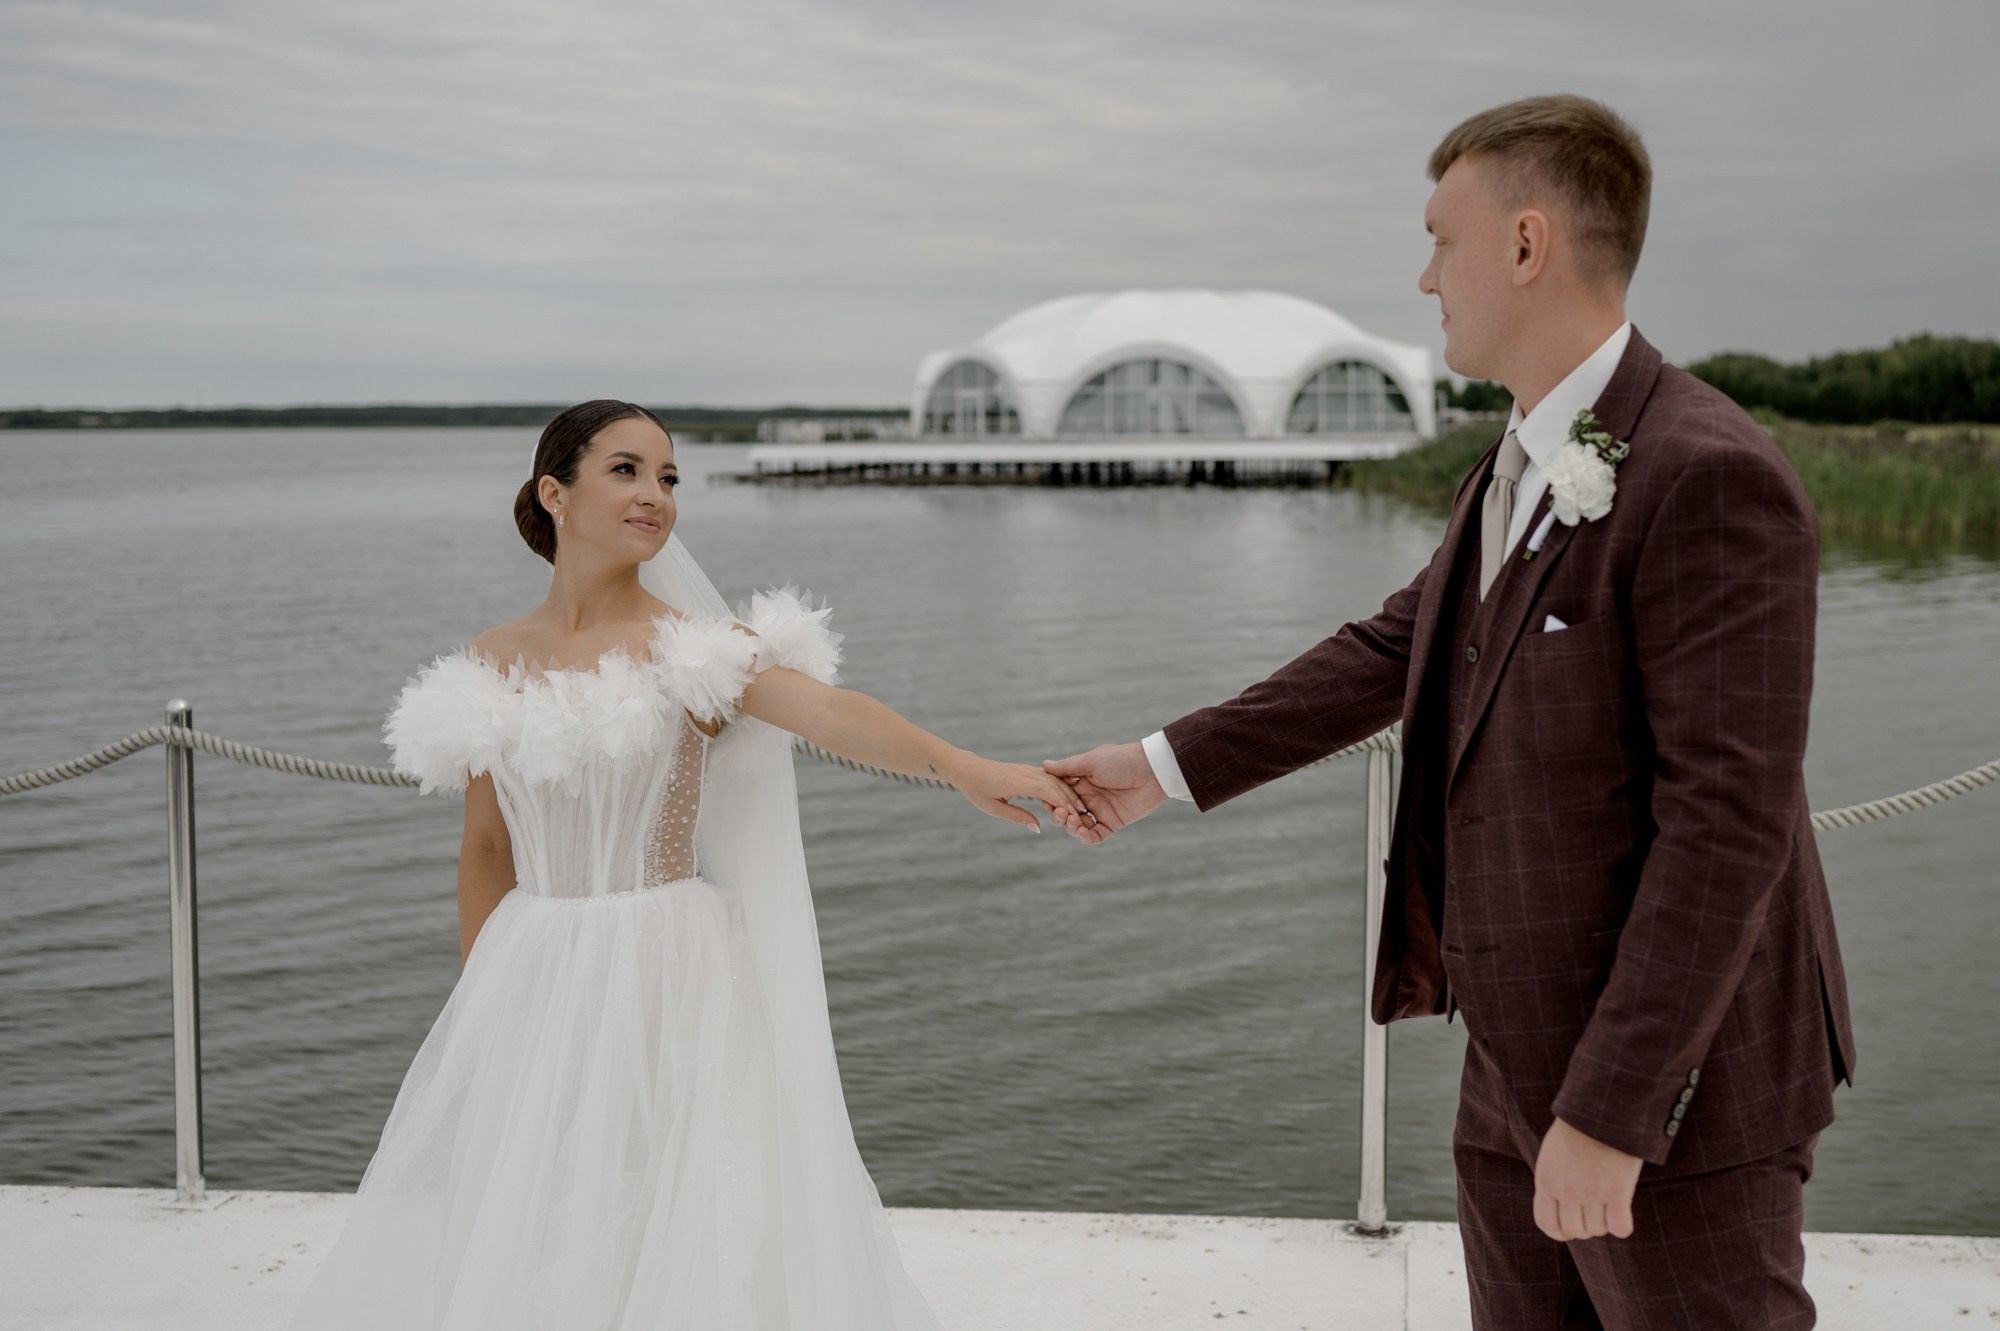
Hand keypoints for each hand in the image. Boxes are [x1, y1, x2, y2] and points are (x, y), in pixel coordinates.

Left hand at [945, 755, 1086, 833]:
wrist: (968, 769)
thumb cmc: (977, 790)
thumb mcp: (993, 808)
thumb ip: (1016, 817)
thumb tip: (1037, 828)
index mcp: (1017, 782)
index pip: (1046, 790)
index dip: (1062, 803)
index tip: (1073, 816)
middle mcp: (1025, 772)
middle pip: (1054, 784)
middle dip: (1070, 799)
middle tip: (1083, 814)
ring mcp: (1027, 769)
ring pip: (1053, 779)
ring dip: (1067, 792)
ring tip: (1078, 808)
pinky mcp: (1027, 769)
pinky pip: (1048, 776)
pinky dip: (1059, 786)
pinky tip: (1067, 796)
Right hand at [1041, 743, 1166, 844]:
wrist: (1152, 770)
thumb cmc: (1121, 760)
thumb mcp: (1091, 761)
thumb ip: (1067, 767)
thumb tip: (1044, 765)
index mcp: (1081, 780)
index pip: (1059, 794)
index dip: (1051, 799)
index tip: (1047, 801)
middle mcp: (1088, 797)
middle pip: (1066, 812)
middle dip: (1059, 816)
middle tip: (1061, 813)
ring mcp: (1100, 811)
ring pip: (1078, 826)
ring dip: (1071, 827)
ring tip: (1074, 821)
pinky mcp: (1113, 822)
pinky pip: (1096, 835)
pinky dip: (1086, 838)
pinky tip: (1082, 833)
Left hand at [1533, 1117, 1642, 1241]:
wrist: (1603, 1108)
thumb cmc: (1579, 1128)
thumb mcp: (1553, 1154)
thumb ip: (1553, 1180)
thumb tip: (1560, 1208)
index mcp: (1546, 1179)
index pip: (1546, 1223)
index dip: (1559, 1232)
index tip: (1570, 1229)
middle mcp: (1565, 1190)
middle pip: (1575, 1230)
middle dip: (1586, 1226)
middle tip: (1596, 1211)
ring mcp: (1590, 1192)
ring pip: (1598, 1230)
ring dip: (1605, 1222)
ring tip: (1609, 1203)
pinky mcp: (1617, 1191)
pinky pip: (1620, 1228)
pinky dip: (1623, 1225)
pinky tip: (1623, 1210)